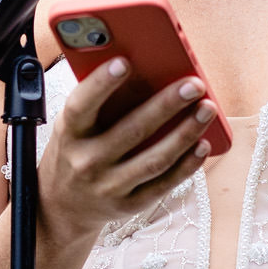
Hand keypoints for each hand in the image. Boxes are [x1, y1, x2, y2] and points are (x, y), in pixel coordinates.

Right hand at [38, 58, 219, 247]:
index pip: (82, 105)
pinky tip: (202, 144)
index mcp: (69, 134)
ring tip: (206, 110)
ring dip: (185, 133)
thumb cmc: (73, 152)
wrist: (61, 206)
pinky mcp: (128, 205)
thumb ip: (96, 105)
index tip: (125, 62)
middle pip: (132, 131)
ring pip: (155, 159)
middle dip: (166, 105)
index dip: (102, 84)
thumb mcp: (72, 128)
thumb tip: (140, 73)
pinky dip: (186, 165)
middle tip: (193, 85)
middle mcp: (86, 161)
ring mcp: (108, 186)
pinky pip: (163, 184)